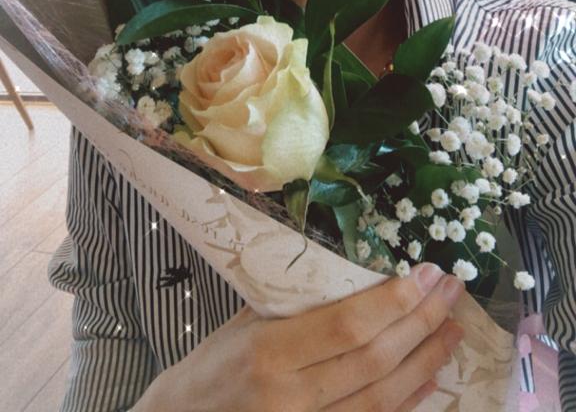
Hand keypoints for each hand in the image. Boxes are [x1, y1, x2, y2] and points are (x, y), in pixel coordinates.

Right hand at [132, 266, 463, 411]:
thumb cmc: (207, 370)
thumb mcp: (242, 325)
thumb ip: (296, 305)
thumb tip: (356, 273)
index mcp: (266, 354)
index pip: (346, 326)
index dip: (393, 301)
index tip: (426, 273)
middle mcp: (290, 398)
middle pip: (374, 361)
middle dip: (421, 323)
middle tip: (452, 291)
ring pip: (382, 400)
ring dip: (426, 361)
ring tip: (453, 329)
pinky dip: (408, 404)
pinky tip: (431, 378)